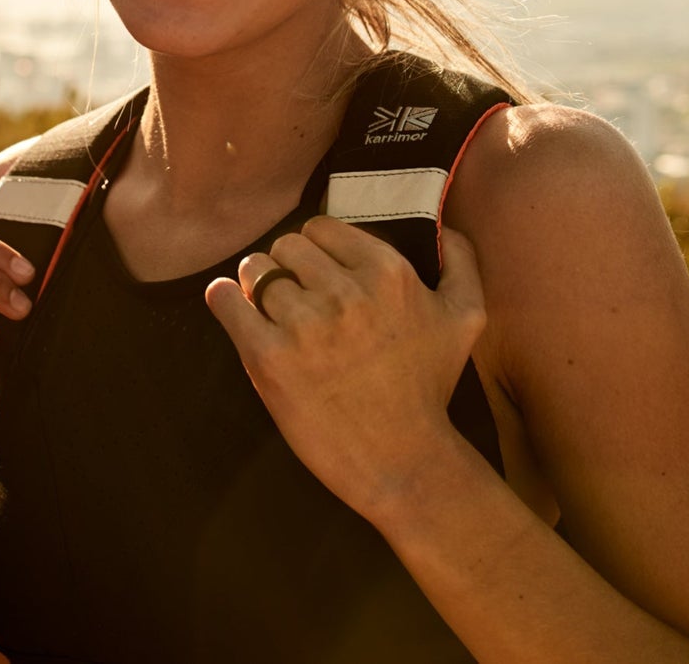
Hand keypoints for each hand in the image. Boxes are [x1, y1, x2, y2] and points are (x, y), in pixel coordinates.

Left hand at [203, 215, 489, 521]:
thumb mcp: (465, 318)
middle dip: (287, 268)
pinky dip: (224, 299)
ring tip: (271, 314)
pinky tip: (232, 305)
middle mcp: (345, 292)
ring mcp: (304, 325)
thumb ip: (461, 261)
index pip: (321, 228)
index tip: (318, 276)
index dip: (316, 250)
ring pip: (255, 271)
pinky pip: (226, 301)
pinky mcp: (268, 357)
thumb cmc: (428, 389)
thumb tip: (448, 226)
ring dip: (257, 288)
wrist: (402, 461)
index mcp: (387, 272)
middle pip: (285, 247)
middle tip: (296, 299)